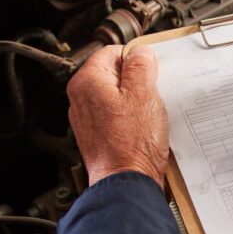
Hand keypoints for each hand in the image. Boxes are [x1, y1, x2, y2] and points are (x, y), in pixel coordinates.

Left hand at [66, 45, 169, 189]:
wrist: (126, 181)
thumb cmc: (132, 143)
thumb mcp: (144, 93)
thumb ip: (141, 65)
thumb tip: (139, 52)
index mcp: (87, 81)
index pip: (113, 52)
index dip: (136, 59)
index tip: (150, 72)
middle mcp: (81, 98)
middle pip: (114, 74)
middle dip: (136, 82)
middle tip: (151, 96)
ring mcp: (87, 118)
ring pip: (116, 96)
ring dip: (135, 101)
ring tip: (146, 116)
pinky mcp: (97, 135)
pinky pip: (116, 115)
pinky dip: (130, 118)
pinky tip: (141, 129)